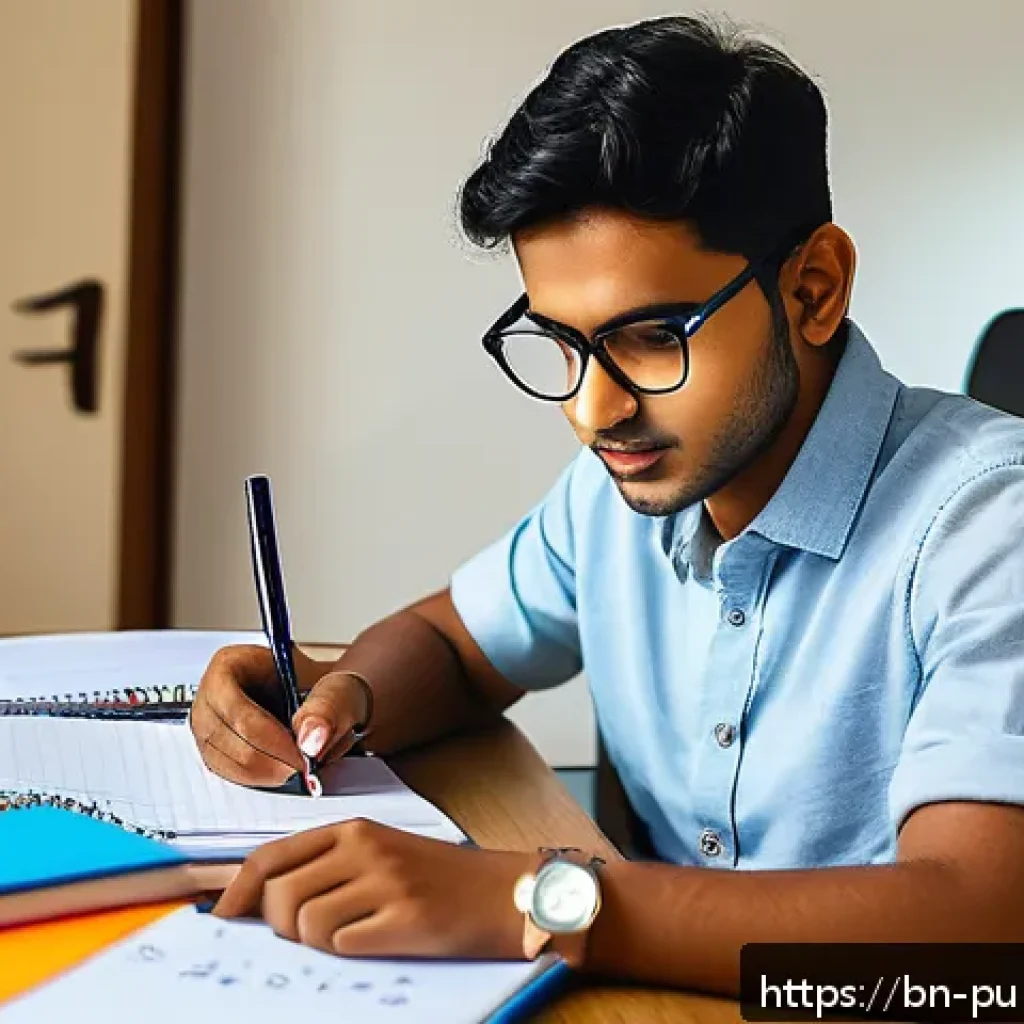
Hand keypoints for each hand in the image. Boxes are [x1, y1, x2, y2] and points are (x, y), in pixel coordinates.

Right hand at [190, 644, 362, 786]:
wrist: (316, 697)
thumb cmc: (319, 685)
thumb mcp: (333, 685)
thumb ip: (328, 707)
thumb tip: (312, 739)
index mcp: (230, 666)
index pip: (239, 711)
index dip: (270, 739)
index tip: (301, 756)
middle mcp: (209, 695)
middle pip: (225, 739)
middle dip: (268, 760)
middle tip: (303, 767)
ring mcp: (206, 724)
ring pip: (223, 761)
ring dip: (263, 773)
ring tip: (295, 768)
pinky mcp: (213, 748)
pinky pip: (225, 773)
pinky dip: (256, 779)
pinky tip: (280, 771)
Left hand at [212, 819, 532, 959]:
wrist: (503, 892)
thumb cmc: (437, 878)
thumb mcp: (379, 853)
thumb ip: (324, 866)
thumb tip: (257, 905)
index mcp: (352, 829)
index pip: (269, 857)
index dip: (236, 894)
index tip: (222, 920)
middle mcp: (363, 849)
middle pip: (279, 896)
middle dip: (277, 927)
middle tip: (304, 935)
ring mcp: (384, 882)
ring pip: (305, 926)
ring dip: (316, 942)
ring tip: (350, 935)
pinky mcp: (403, 919)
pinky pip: (341, 947)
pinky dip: (347, 953)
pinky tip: (374, 941)